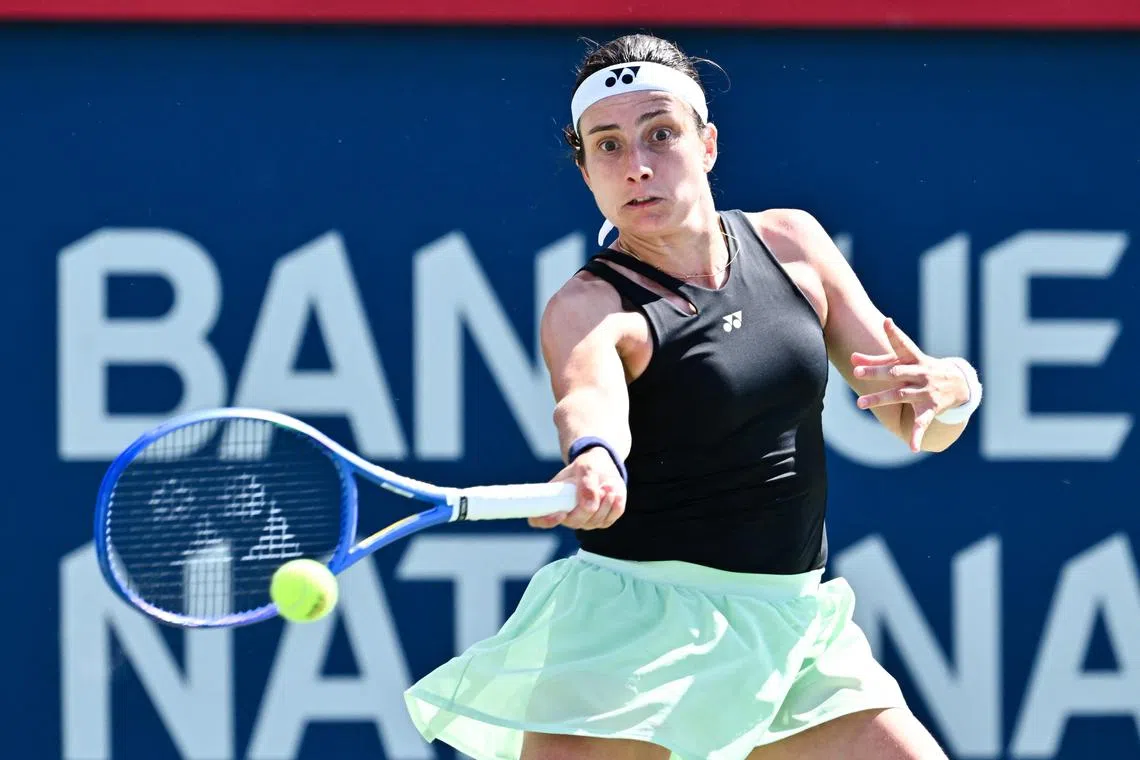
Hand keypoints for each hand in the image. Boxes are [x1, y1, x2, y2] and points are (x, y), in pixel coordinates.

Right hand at [528, 447, 626, 529]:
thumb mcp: (585, 467)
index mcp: (552, 501)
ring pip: (595, 522)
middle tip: (600, 488)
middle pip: (574, 522)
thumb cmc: (587, 465)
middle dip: (589, 506)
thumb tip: (589, 507)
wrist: (603, 466)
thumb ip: (586, 484)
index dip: (546, 521)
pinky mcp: (602, 520)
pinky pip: (609, 520)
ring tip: (608, 484)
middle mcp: (567, 515)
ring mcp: (585, 520)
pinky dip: (614, 507)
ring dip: (605, 503)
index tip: (561, 513)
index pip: (538, 519)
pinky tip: (615, 493)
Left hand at [851, 317, 970, 452]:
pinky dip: (917, 436)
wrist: (958, 383)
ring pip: (900, 395)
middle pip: (895, 372)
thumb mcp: (903, 362)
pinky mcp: (930, 408)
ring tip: (860, 404)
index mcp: (914, 358)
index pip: (903, 344)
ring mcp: (926, 391)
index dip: (895, 333)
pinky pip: (922, 423)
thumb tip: (852, 358)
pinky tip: (912, 447)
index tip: (887, 322)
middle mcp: (920, 373)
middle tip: (857, 373)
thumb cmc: (920, 368)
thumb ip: (876, 360)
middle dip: (877, 372)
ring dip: (880, 399)